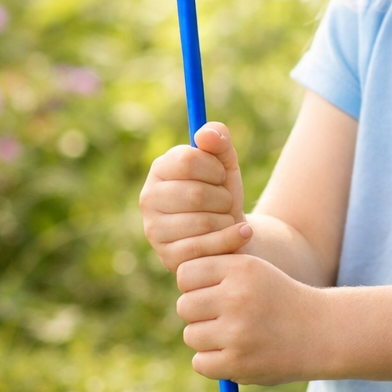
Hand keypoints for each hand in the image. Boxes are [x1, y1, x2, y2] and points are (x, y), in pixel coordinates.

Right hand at [139, 121, 249, 272]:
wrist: (231, 230)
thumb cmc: (223, 191)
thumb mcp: (226, 161)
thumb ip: (219, 139)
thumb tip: (205, 134)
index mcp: (160, 168)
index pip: (188, 160)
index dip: (214, 168)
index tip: (221, 175)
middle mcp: (149, 198)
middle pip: (196, 194)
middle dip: (222, 197)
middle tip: (225, 201)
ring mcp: (154, 230)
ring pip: (203, 222)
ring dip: (226, 218)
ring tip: (225, 218)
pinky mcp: (168, 257)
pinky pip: (205, 247)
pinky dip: (231, 238)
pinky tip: (242, 232)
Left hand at [176, 253, 329, 385]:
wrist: (317, 331)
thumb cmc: (277, 298)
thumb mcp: (253, 271)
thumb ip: (216, 270)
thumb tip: (176, 280)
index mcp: (241, 268)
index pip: (186, 273)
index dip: (194, 284)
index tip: (210, 291)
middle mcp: (237, 296)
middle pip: (184, 306)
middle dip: (197, 313)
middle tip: (220, 316)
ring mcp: (237, 331)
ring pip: (191, 335)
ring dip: (206, 338)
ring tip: (232, 334)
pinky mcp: (237, 363)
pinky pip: (200, 362)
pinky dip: (212, 361)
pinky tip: (234, 353)